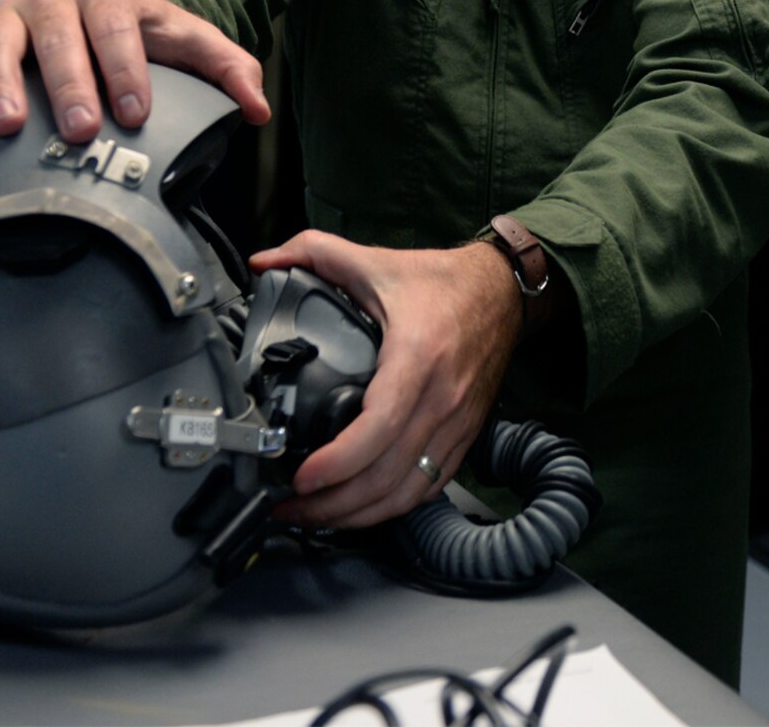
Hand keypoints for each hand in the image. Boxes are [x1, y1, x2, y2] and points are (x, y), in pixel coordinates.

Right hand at [0, 0, 269, 141]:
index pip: (117, 30)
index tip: (135, 112)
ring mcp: (6, 18)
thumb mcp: (190, 42)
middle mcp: (52, 4)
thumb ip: (229, 70)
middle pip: (57, 39)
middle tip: (76, 128)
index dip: (126, 69)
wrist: (96, 4)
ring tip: (5, 126)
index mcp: (109, 1)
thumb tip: (259, 108)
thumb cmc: (142, 33)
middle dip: (68, 83)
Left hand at [251, 230, 523, 529]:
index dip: (338, 462)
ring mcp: (457, 422)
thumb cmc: (444, 283)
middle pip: (388, 475)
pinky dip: (392, 507)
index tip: (301, 476)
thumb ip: (315, 252)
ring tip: (316, 515)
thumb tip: (264, 259)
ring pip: (408, 491)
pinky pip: (429, 486)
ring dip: (359, 515)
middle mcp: (443, 398)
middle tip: (290, 506)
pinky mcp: (465, 435)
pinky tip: (361, 509)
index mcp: (418, 357)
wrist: (504, 291)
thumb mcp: (377, 260)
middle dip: (334, 504)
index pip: (380, 426)